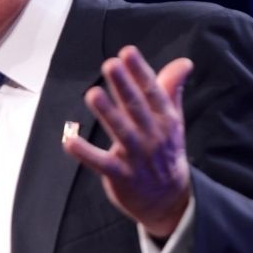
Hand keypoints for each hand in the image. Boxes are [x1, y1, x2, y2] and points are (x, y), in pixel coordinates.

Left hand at [62, 46, 193, 237]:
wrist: (170, 199)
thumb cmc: (166, 152)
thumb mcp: (174, 121)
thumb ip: (171, 90)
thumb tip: (184, 62)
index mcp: (166, 120)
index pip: (153, 92)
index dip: (140, 72)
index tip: (127, 52)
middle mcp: (153, 136)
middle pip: (137, 108)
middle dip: (124, 86)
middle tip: (110, 65)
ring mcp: (136, 157)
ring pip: (121, 132)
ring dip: (107, 113)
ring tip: (93, 95)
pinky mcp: (120, 176)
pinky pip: (101, 163)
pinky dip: (85, 153)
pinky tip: (69, 141)